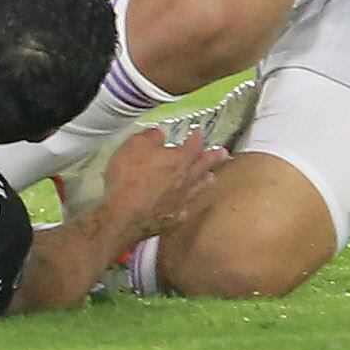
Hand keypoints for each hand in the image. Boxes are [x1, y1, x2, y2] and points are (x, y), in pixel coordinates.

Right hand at [84, 126, 226, 246]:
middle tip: (225, 153)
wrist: (124, 213)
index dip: (197, 137)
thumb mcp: (135, 146)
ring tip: (212, 176)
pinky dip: (187, 203)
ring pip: (198, 188)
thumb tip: (163, 131)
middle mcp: (186, 180)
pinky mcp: (172, 218)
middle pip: (203, 166)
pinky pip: (185, 208)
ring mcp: (181, 200)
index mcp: (179, 160)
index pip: (194, 145)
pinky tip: (187, 204)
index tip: (199, 131)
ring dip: (205, 180)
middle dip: (213, 158)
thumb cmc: (130, 175)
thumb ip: (151, 136)